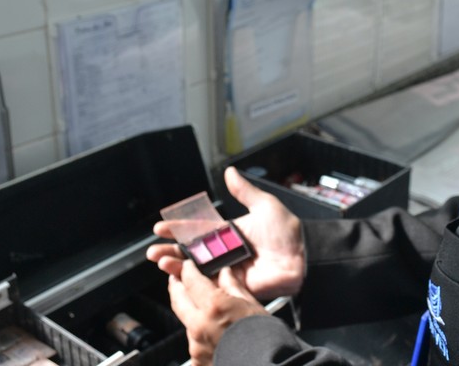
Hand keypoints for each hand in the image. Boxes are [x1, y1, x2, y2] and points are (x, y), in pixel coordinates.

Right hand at [147, 166, 305, 298]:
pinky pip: (210, 288)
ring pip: (196, 271)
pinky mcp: (234, 287)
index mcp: (228, 234)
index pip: (197, 231)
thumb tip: (229, 170)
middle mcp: (224, 253)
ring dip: (176, 268)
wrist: (305, 257)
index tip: (160, 227)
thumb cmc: (288, 232)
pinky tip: (179, 282)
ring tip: (162, 263)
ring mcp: (228, 271)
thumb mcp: (265, 206)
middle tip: (153, 251)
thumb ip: (245, 191)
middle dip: (170, 252)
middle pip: (190, 253)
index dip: (178, 229)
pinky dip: (194, 286)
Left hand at [168, 259, 266, 365]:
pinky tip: (212, 334)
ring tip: (202, 309)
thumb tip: (226, 274)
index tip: (188, 265)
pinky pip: (195, 343)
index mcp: (213, 306)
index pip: (191, 280)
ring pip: (186, 322)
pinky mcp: (197, 362)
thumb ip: (234, 288)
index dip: (187, 269)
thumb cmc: (267, 340)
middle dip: (177, 286)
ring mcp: (196, 347)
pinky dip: (200, 335)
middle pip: (178, 299)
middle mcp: (199, 326)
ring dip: (191, 313)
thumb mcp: (253, 306)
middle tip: (178, 279)